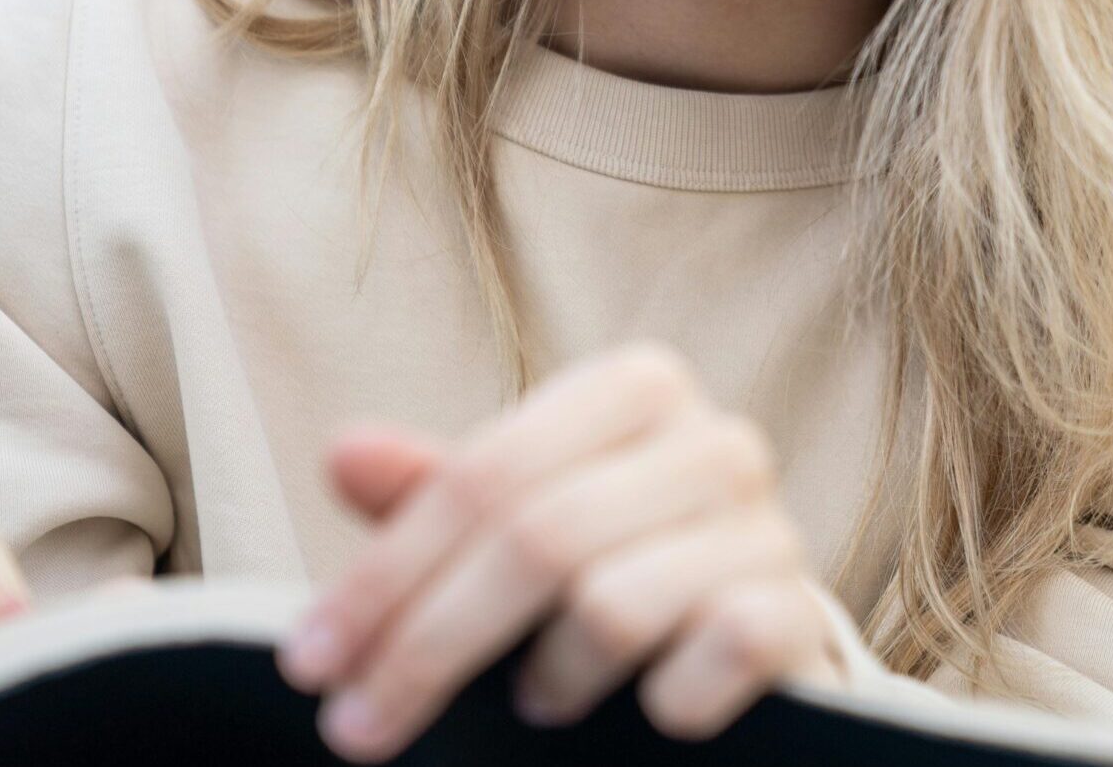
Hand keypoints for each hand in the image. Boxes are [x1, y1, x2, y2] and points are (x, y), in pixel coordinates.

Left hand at [277, 341, 850, 761]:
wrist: (745, 623)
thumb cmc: (608, 558)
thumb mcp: (516, 517)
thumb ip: (435, 490)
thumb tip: (344, 453)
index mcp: (635, 387)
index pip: (486, 473)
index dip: (387, 571)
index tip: (312, 659)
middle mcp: (711, 438)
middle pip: (536, 539)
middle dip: (428, 643)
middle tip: (358, 726)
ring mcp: (767, 521)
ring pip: (613, 605)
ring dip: (548, 675)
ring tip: (531, 698)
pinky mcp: (799, 611)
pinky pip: (713, 655)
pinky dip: (660, 701)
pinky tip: (641, 709)